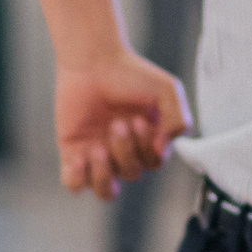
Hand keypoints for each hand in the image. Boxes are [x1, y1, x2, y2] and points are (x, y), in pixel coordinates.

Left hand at [55, 53, 190, 198]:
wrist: (92, 61)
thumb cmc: (130, 73)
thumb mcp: (168, 90)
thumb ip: (179, 120)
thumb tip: (161, 150)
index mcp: (147, 141)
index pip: (152, 163)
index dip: (145, 149)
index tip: (139, 120)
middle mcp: (124, 151)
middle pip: (131, 174)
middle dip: (126, 150)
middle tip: (118, 122)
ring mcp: (98, 155)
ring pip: (105, 191)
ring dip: (104, 174)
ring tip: (97, 149)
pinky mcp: (73, 153)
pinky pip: (75, 185)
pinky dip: (78, 178)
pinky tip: (80, 156)